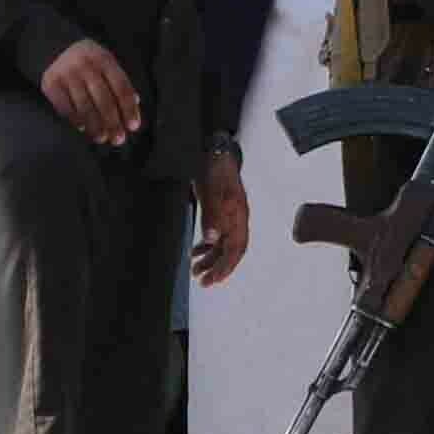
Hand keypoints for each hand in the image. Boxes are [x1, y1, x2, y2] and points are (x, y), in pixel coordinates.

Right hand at [40, 39, 143, 147]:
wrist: (56, 50)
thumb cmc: (90, 64)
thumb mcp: (107, 66)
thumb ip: (120, 85)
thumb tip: (135, 106)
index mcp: (104, 59)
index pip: (121, 87)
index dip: (128, 108)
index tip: (133, 127)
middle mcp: (85, 65)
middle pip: (103, 99)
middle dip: (113, 122)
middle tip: (118, 139)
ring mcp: (66, 74)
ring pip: (84, 106)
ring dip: (95, 126)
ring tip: (102, 138)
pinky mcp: (51, 83)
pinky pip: (66, 107)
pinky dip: (76, 120)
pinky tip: (83, 128)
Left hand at [193, 150, 249, 285]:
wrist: (216, 151)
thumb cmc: (216, 170)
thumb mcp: (211, 193)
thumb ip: (212, 216)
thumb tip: (212, 240)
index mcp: (238, 216)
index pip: (236, 249)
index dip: (226, 266)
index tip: (214, 279)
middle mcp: (236, 219)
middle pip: (231, 251)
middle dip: (218, 268)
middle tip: (203, 282)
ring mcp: (229, 216)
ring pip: (223, 245)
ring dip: (210, 259)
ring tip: (195, 270)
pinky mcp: (221, 212)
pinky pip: (217, 235)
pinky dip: (207, 246)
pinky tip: (196, 250)